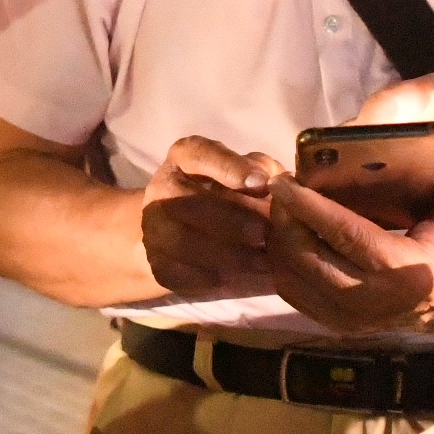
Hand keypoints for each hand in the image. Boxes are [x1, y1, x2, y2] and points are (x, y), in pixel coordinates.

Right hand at [138, 137, 282, 298]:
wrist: (186, 234)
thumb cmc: (230, 196)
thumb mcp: (247, 174)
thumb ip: (263, 171)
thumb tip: (279, 183)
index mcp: (186, 156)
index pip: (201, 153)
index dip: (230, 168)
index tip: (262, 184)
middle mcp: (163, 187)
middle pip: (189, 201)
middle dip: (231, 220)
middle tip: (265, 233)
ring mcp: (153, 225)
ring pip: (183, 241)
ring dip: (226, 255)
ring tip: (264, 264)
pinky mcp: (156, 261)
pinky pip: (181, 273)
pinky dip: (215, 279)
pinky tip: (245, 280)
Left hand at [265, 140, 433, 335]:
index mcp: (405, 272)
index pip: (345, 235)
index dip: (310, 207)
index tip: (284, 182)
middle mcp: (374, 301)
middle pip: (308, 258)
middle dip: (284, 220)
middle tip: (277, 187)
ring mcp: (353, 319)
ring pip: (293, 278)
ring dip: (278, 241)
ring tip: (277, 207)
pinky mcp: (339, 325)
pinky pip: (294, 294)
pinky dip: (282, 263)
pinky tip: (285, 235)